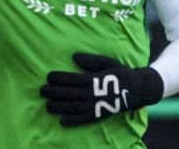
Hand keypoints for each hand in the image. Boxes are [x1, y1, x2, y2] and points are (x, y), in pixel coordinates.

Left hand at [40, 53, 162, 125]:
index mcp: (94, 79)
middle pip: (69, 94)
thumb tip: (74, 56)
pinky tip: (61, 121)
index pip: (72, 79)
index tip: (48, 76)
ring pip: (73, 107)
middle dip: (54, 92)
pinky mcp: (99, 115)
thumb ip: (91, 60)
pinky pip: (84, 120)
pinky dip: (72, 121)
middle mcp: (93, 94)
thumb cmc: (120, 73)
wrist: (137, 89)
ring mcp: (96, 106)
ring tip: (47, 105)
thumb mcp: (108, 62)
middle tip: (41, 90)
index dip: (59, 78)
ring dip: (59, 107)